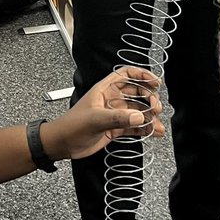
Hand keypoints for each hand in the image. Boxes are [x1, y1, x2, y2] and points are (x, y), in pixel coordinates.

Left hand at [42, 68, 164, 160]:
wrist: (62, 144)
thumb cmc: (71, 126)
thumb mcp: (95, 119)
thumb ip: (118, 118)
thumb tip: (138, 116)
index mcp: (105, 90)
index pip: (126, 75)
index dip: (141, 75)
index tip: (155, 81)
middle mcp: (111, 100)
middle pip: (136, 93)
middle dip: (149, 98)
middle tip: (156, 107)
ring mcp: (114, 114)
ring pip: (137, 111)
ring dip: (149, 117)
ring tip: (157, 124)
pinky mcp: (115, 128)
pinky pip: (134, 126)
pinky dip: (144, 129)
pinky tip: (153, 132)